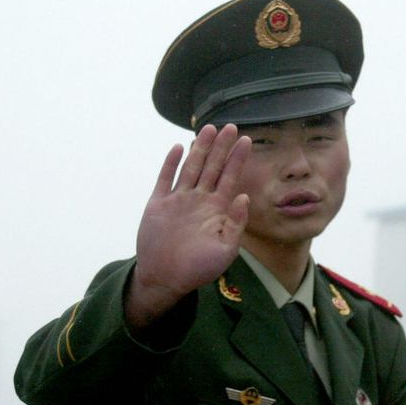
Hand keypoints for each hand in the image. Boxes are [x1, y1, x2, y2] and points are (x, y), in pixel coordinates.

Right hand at [125, 124, 251, 328]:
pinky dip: (171, 163)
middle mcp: (199, 200)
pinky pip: (165, 178)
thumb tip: (244, 196)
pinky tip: (179, 148)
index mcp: (217, 210)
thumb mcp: (226, 250)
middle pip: (212, 167)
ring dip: (200, 148)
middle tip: (231, 126)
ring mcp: (178, 200)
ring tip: (209, 128)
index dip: (238, 159)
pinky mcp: (158, 204)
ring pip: (191, 167)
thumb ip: (236, 223)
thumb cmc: (198, 269)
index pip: (230, 178)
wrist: (165, 279)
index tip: (247, 140)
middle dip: (221, 147)